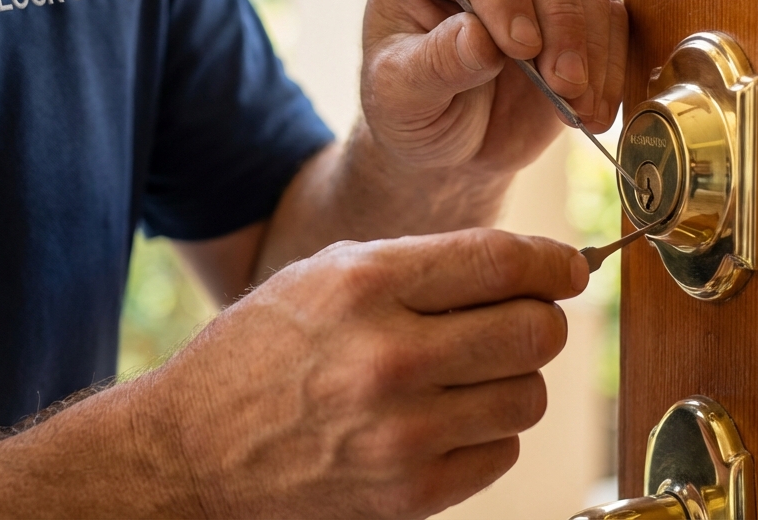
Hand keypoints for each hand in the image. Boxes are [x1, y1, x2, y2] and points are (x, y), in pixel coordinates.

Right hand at [145, 229, 587, 518]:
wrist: (191, 452)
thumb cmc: (261, 351)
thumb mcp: (324, 276)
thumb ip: (423, 263)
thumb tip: (526, 267)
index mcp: (365, 286)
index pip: (502, 264)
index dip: (552, 264)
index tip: (566, 270)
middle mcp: (389, 358)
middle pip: (535, 332)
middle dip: (540, 320)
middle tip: (517, 321)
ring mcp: (402, 434)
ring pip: (529, 396)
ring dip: (512, 381)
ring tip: (467, 375)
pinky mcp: (410, 495)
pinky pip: (503, 452)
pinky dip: (486, 433)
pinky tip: (444, 419)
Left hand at [361, 0, 626, 173]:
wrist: (448, 134)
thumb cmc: (409, 103)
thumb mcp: (402, 95)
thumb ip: (436, 64)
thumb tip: (481, 38)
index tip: (521, 47)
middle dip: (557, 13)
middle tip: (562, 81)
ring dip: (589, 41)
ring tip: (578, 105)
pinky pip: (610, 10)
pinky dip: (609, 61)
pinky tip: (595, 109)